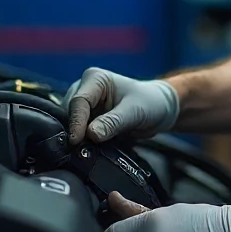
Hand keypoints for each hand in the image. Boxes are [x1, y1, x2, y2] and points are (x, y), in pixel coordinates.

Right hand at [64, 69, 178, 144]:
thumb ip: (112, 122)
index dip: (76, 122)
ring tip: (85, 152)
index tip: (77, 141)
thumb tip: (91, 134)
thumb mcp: (134, 112)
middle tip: (80, 150)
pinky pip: (79, 132)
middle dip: (75, 131)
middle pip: (70, 113)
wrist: (160, 110)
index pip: (78, 101)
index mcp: (95, 79)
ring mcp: (86, 106)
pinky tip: (89, 151)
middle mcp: (85, 89)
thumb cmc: (150, 103)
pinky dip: (84, 142)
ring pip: (72, 125)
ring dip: (79, 138)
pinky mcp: (88, 120)